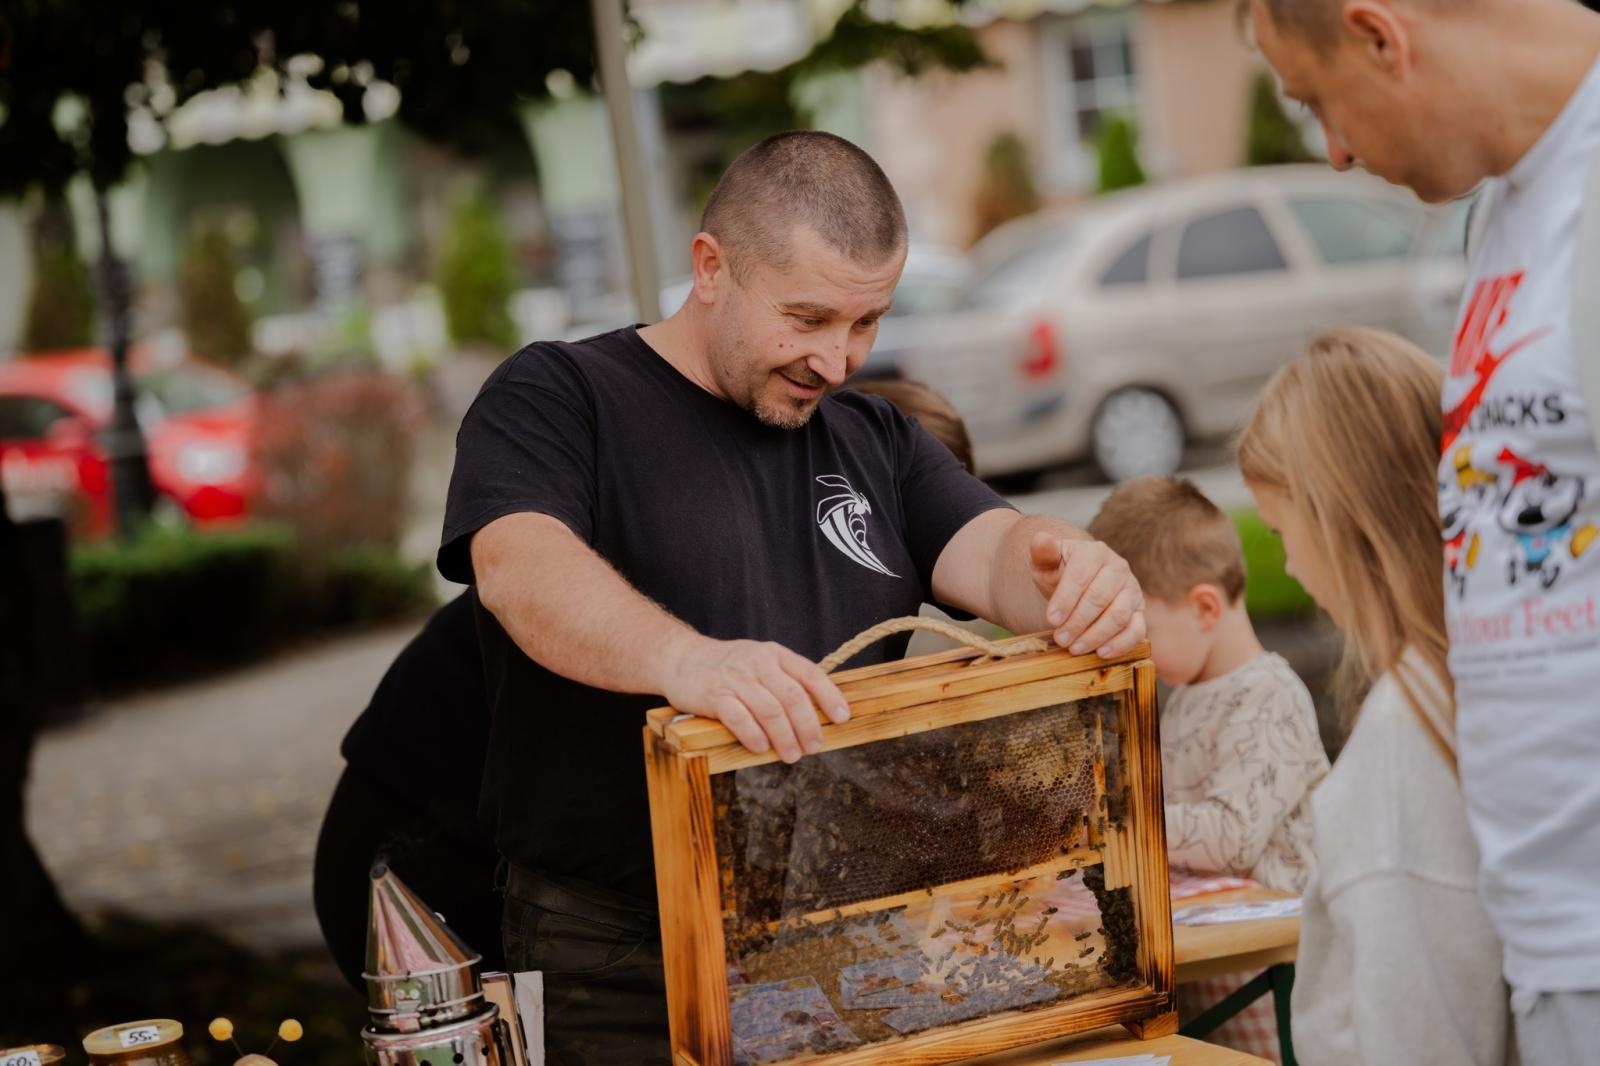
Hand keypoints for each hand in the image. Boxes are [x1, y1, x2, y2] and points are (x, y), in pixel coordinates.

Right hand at [662, 637, 851, 762]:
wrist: (681, 658)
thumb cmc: (728, 667)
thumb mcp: (761, 662)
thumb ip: (786, 680)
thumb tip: (819, 714)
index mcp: (775, 654)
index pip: (810, 674)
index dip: (830, 697)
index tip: (842, 719)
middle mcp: (758, 663)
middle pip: (792, 697)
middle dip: (808, 725)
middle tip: (814, 747)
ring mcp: (735, 679)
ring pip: (769, 710)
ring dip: (784, 736)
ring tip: (791, 755)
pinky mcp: (714, 695)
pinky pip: (738, 717)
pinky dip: (753, 735)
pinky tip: (762, 748)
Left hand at [1029, 532, 1146, 657]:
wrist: (1077, 583)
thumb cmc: (1059, 572)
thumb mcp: (1045, 562)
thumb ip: (1042, 552)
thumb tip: (1040, 539)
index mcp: (1094, 552)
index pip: (1081, 576)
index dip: (1065, 600)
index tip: (1051, 620)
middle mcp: (1118, 568)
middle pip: (1099, 598)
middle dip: (1078, 622)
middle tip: (1061, 640)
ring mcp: (1132, 589)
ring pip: (1119, 615)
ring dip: (1096, 635)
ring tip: (1075, 648)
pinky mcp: (1139, 610)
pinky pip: (1137, 629)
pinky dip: (1121, 644)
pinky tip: (1101, 653)